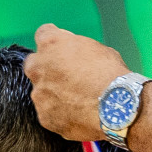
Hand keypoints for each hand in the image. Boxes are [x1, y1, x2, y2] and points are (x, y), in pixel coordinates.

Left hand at [26, 24, 131, 140]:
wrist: (117, 108)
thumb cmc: (112, 75)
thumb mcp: (98, 49)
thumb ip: (78, 49)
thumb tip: (76, 54)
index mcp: (52, 43)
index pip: (43, 34)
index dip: (55, 43)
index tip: (61, 49)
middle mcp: (38, 67)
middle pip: (34, 64)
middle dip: (46, 68)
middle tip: (66, 76)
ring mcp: (39, 94)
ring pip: (41, 92)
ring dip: (54, 93)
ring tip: (77, 100)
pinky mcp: (45, 117)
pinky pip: (49, 113)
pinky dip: (60, 113)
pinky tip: (78, 114)